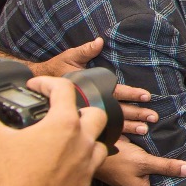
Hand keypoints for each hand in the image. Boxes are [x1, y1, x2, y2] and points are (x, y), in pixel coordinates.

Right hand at [0, 76, 107, 185]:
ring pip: (99, 146)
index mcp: (63, 125)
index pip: (65, 89)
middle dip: (80, 109)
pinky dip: (77, 171)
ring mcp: (86, 169)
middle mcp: (82, 144)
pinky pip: (87, 176)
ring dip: (86, 140)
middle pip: (96, 115)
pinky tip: (62, 172)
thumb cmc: (7, 177)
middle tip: (59, 114)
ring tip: (67, 142)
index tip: (36, 87)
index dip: (48, 82)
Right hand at [27, 37, 155, 134]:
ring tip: (145, 130)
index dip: (131, 93)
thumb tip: (99, 42)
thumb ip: (85, 51)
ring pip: (111, 124)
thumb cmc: (54, 69)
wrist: (33, 87)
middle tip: (153, 117)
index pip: (115, 91)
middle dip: (136, 114)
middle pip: (118, 110)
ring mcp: (86, 116)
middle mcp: (91, 103)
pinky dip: (114, 139)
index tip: (147, 96)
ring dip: (129, 128)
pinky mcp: (81, 124)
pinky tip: (126, 143)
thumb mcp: (69, 58)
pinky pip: (99, 134)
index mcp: (91, 88)